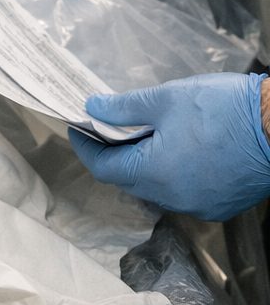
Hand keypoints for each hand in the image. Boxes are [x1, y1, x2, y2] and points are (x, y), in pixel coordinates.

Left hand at [70, 73, 269, 220]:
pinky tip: (180, 150)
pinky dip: (173, 174)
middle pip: (129, 180)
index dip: (88, 147)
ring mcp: (199, 205)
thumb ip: (125, 107)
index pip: (105, 168)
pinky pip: (183, 192)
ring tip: (147, 135)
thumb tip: (94, 109)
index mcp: (155, 174)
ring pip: (157, 188)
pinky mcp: (220, 204)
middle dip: (115, 155)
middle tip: (111, 127)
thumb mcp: (166, 100)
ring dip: (145, 165)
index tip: (80, 128)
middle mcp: (173, 198)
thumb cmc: (224, 109)